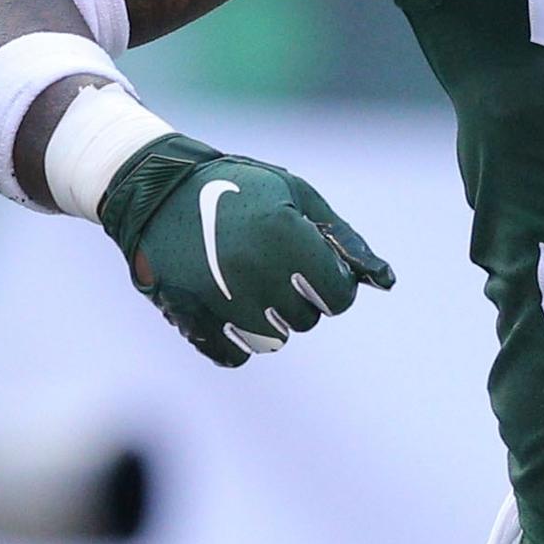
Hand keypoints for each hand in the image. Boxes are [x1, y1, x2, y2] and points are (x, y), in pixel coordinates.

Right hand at [95, 135, 393, 366]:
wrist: (158, 191)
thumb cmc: (240, 188)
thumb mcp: (297, 196)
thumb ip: (343, 241)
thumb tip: (385, 281)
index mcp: (286, 236)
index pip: (338, 298)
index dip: (331, 284)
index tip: (312, 266)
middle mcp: (255, 271)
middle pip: (305, 321)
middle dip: (298, 299)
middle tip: (271, 266)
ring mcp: (220, 297)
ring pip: (271, 341)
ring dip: (268, 319)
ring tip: (249, 284)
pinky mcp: (190, 316)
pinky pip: (233, 355)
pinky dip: (235, 340)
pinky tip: (228, 307)